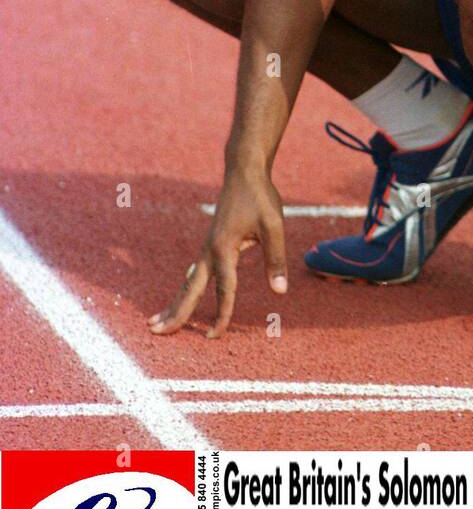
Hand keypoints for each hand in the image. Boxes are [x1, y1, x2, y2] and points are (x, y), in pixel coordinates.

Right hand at [148, 168, 287, 337]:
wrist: (244, 172)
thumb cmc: (260, 197)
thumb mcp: (273, 226)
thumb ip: (275, 259)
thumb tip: (280, 291)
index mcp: (224, 248)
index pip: (224, 289)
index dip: (220, 314)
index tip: (213, 336)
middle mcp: (210, 250)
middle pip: (190, 288)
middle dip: (175, 312)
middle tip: (156, 332)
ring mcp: (207, 247)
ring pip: (188, 281)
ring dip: (175, 302)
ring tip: (157, 322)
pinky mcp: (211, 244)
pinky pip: (195, 272)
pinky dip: (186, 288)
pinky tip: (182, 296)